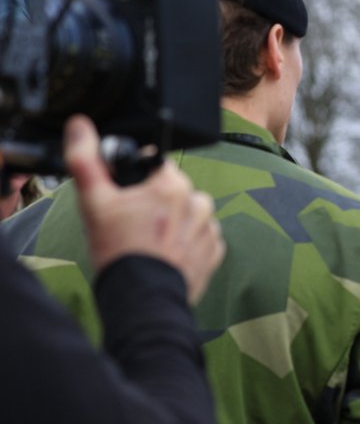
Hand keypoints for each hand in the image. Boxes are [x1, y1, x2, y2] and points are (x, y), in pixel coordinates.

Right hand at [65, 115, 224, 303]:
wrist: (142, 298)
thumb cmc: (119, 251)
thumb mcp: (94, 203)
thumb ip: (86, 160)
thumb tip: (80, 126)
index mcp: (172, 184)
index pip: (156, 165)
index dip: (137, 179)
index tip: (125, 197)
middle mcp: (198, 202)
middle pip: (172, 190)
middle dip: (153, 202)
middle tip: (132, 224)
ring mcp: (210, 228)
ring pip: (188, 213)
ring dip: (172, 222)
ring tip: (149, 242)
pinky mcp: (215, 252)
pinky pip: (200, 237)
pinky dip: (185, 243)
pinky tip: (165, 254)